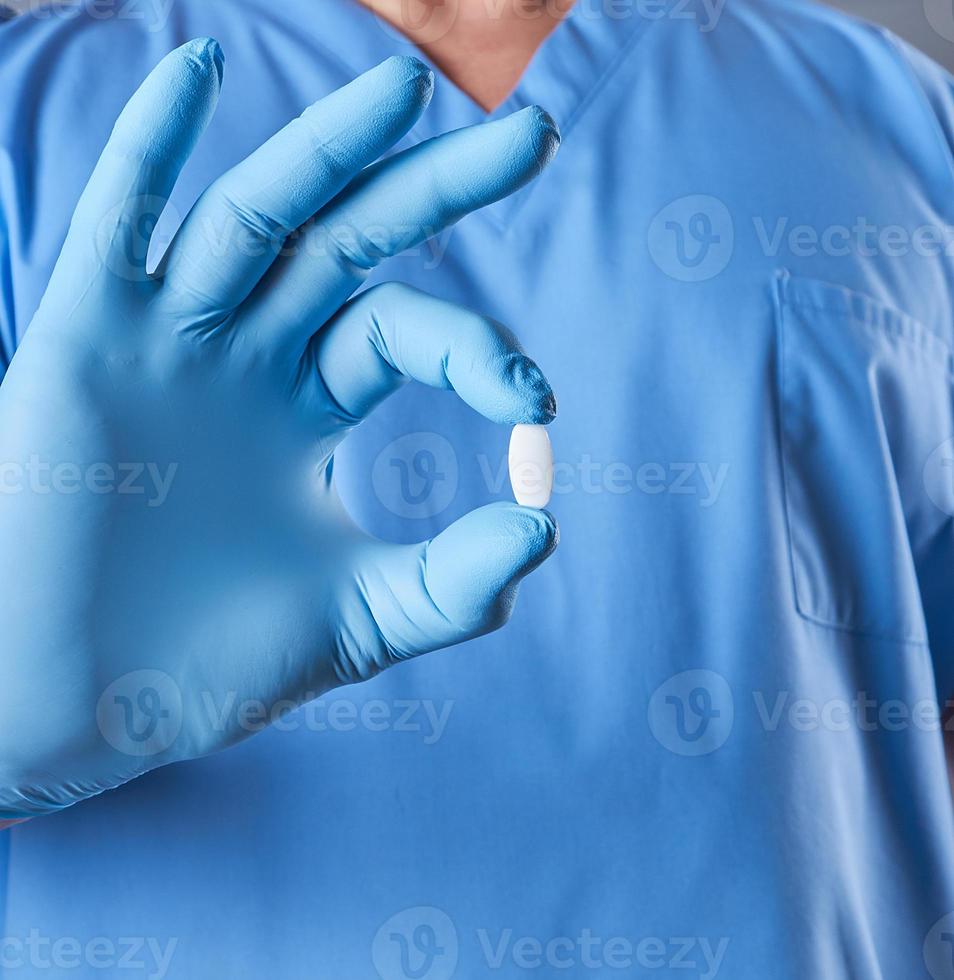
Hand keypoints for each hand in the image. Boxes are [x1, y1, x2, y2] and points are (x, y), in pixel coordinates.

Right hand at [0, 39, 558, 816]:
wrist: (75, 707)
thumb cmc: (207, 665)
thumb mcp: (359, 621)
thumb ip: (453, 584)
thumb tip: (544, 529)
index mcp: (306, 407)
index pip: (406, 331)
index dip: (479, 350)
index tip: (534, 400)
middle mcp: (246, 358)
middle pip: (352, 242)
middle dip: (436, 186)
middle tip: (532, 136)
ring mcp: (168, 343)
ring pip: (253, 218)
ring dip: (326, 149)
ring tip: (405, 86)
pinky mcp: (86, 345)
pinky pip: (116, 227)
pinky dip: (147, 149)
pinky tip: (195, 72)